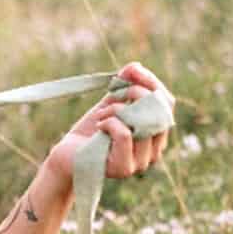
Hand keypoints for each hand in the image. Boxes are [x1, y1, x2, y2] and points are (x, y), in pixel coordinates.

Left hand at [45, 61, 174, 183]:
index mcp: (156, 134)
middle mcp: (154, 150)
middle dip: (136, 92)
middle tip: (114, 92)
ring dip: (118, 109)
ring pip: (143, 122)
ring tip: (102, 113)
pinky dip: (110, 122)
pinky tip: (99, 124)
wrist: (65, 157)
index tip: (132, 70)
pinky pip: (125, 134)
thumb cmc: (90, 132)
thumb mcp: (110, 104)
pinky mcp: (124, 168)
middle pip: (160, 111)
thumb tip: (136, 66)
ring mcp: (141, 162)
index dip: (152, 83)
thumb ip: (125, 87)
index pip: (166, 103)